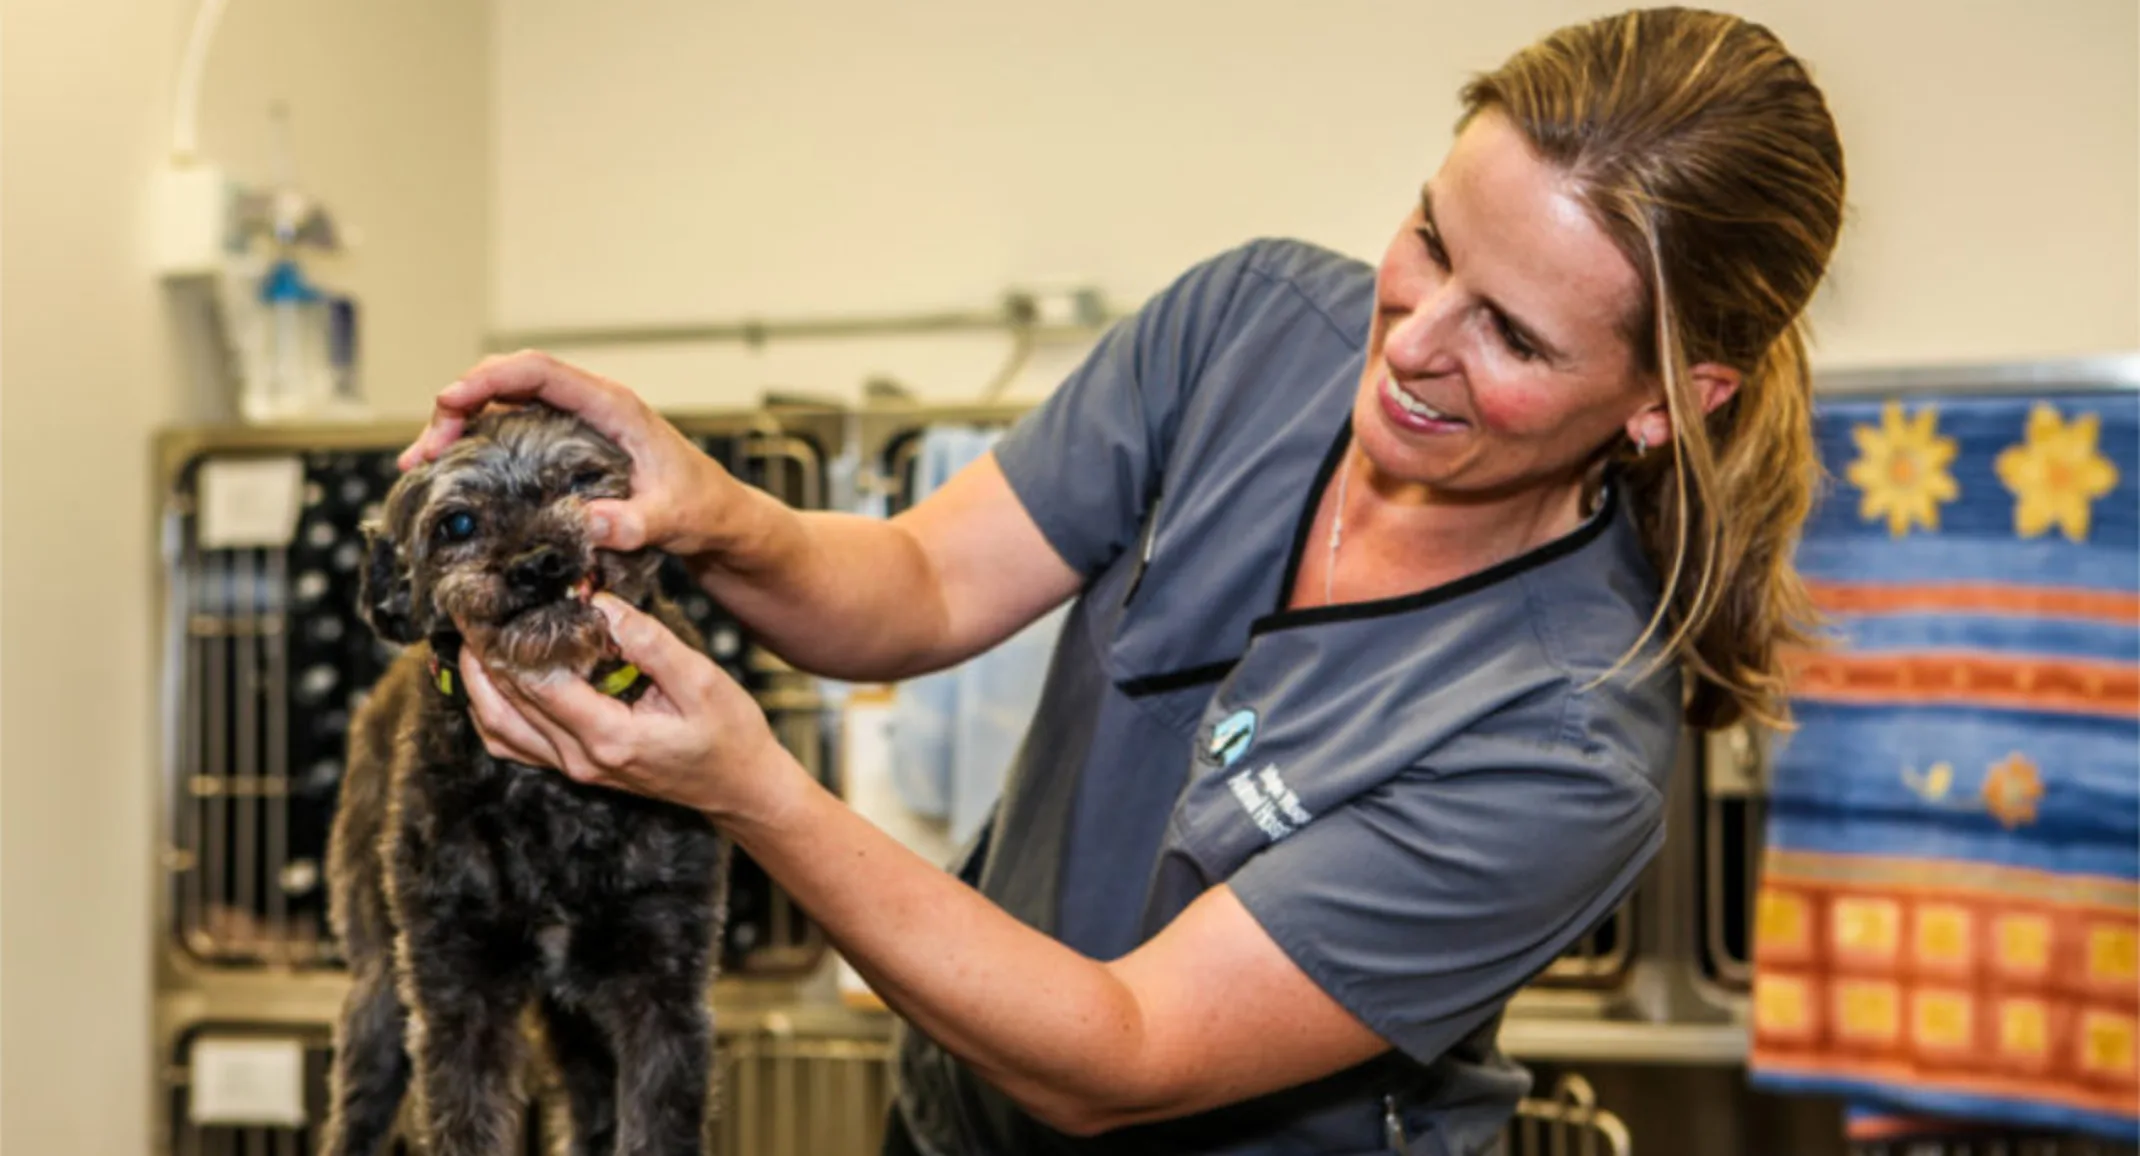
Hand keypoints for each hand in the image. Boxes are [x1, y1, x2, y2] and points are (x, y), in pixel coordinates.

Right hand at [401, 350, 742, 557]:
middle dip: (458, 406)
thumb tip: (585, 523)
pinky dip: (476, 446)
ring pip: (503, 407)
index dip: (489, 379)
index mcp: (612, 406)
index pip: (540, 372)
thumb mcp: (672, 519)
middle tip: (424, 451)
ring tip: (420, 464)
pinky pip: (511, 432)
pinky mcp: (566, 447)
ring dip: (459, 427)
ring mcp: (574, 424)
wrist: (719, 519)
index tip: (448, 401)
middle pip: (508, 384)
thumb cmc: (702, 509)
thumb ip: (634, 523)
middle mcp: (588, 406)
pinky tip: (450, 473)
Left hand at [459, 593, 800, 821]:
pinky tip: (493, 680)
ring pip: (497, 729)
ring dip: (477, 684)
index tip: (496, 600)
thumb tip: (599, 604)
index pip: (537, 683)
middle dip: (482, 654)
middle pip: (505, 704)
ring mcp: (574, 769)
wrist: (740, 787)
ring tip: (471, 639)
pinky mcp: (575, 768)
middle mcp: (581, 759)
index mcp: (610, 736)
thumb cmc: (729, 732)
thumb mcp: (700, 679)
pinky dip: (492, 711)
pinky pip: (513, 744)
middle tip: (469, 609)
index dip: (510, 639)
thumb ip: (647, 642)